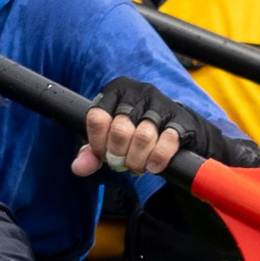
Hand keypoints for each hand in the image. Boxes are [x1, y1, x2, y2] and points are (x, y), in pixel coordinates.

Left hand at [74, 78, 259, 177]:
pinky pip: (167, 141)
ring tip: (136, 167)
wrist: (174, 128)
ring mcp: (161, 104)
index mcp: (115, 92)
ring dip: (137, 160)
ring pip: (143, 136)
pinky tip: (153, 167)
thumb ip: (90, 153)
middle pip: (120, 129)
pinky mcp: (181, 120)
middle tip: (121, 164)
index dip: (98, 142)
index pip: (97, 118)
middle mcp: (138, 93)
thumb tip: (78, 168)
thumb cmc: (133, 131)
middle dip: (118, 154)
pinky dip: (157, 159)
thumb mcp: (107, 138)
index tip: (103, 154)